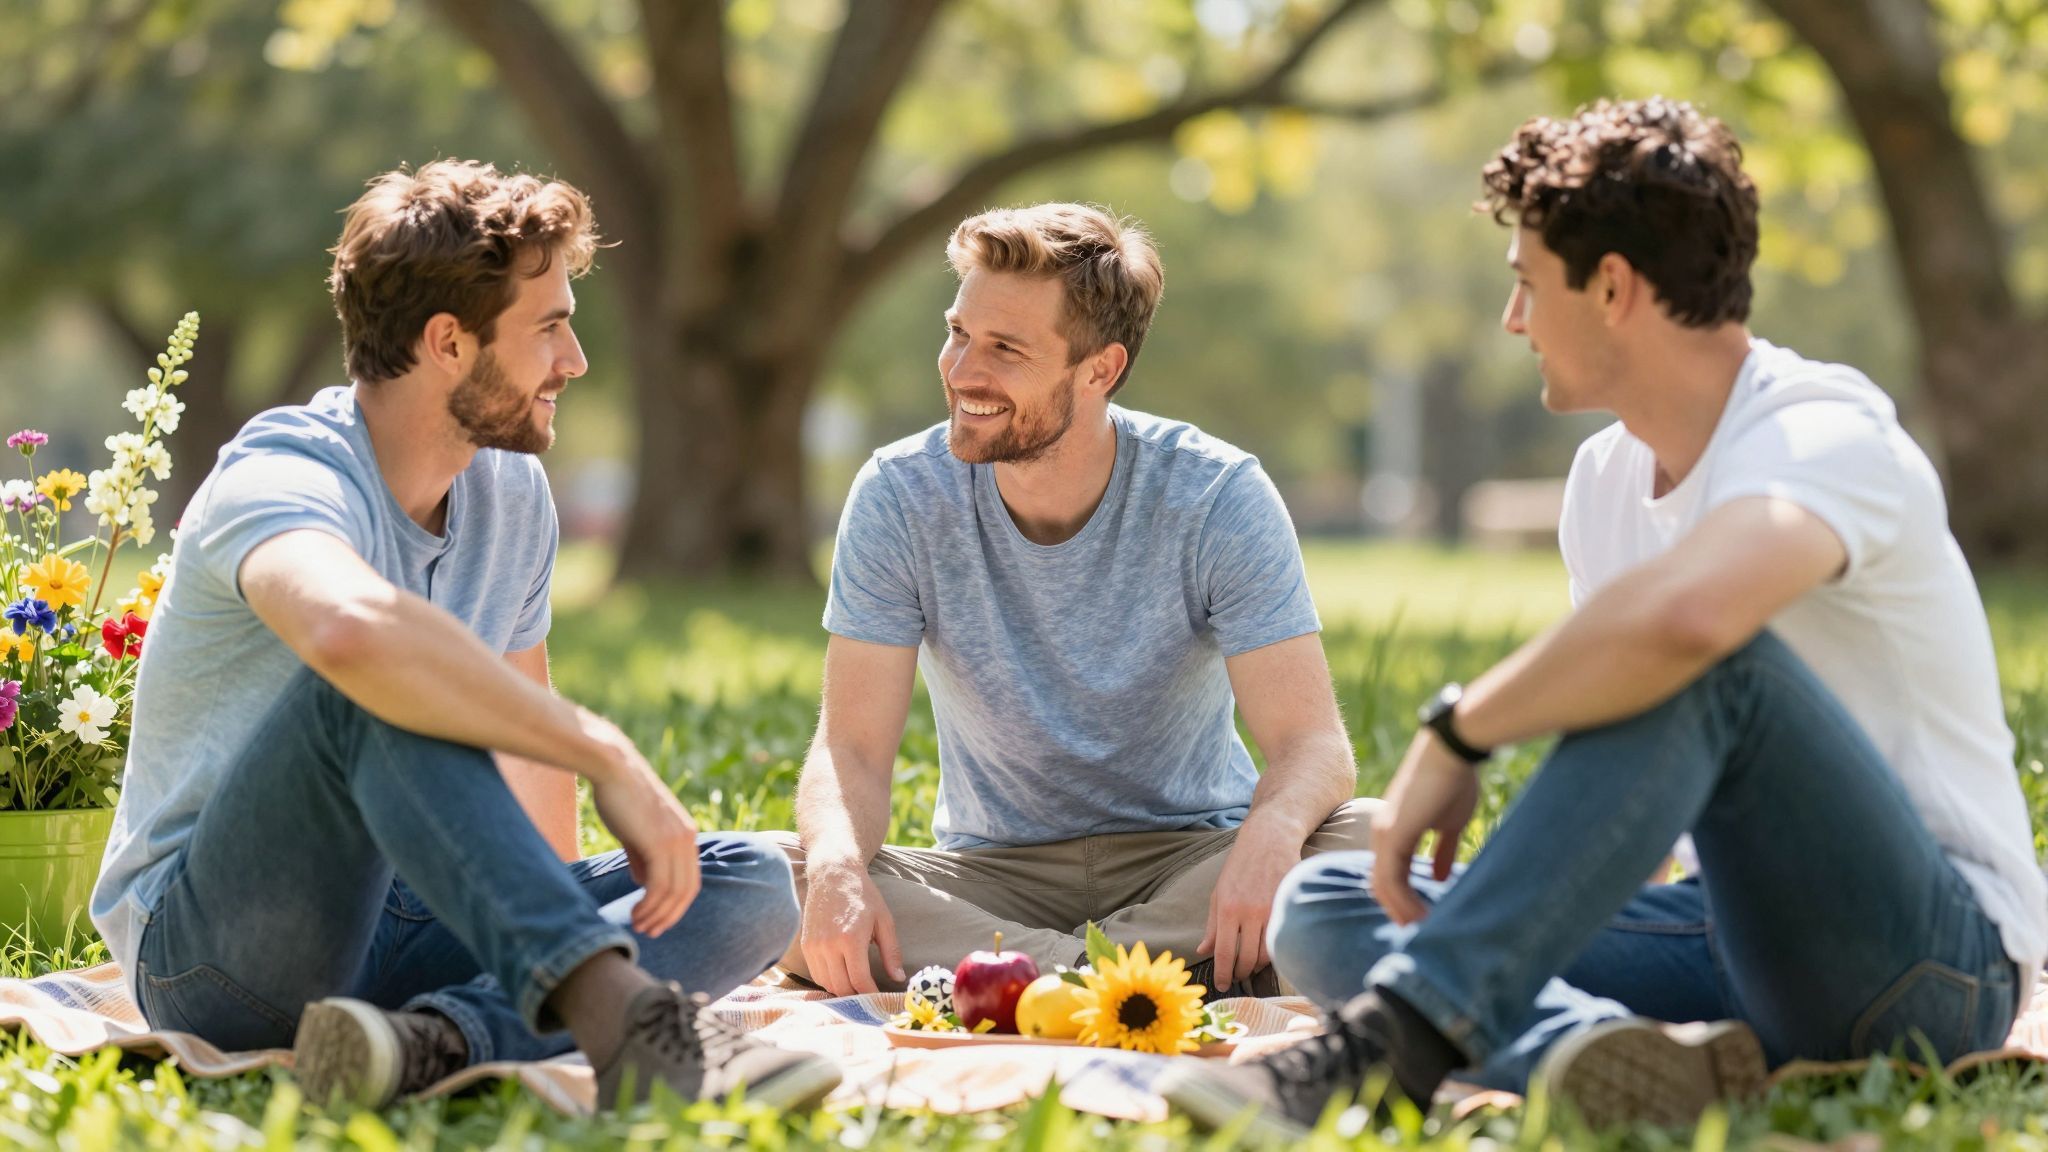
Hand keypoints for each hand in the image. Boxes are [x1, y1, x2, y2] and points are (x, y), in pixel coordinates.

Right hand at [578, 710, 701, 936]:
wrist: (612, 767)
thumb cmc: (619, 796)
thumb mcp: (635, 832)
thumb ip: (643, 857)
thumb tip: (645, 884)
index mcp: (686, 835)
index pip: (690, 880)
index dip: (675, 905)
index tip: (657, 920)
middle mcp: (688, 838)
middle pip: (687, 891)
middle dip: (669, 916)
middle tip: (649, 932)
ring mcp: (676, 840)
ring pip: (674, 892)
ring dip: (657, 915)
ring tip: (637, 926)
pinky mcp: (660, 842)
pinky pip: (660, 886)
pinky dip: (650, 905)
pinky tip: (635, 913)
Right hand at [801, 860, 903, 995]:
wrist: (833, 874)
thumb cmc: (863, 895)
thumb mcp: (884, 921)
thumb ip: (892, 952)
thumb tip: (899, 978)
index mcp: (850, 939)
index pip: (859, 980)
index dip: (870, 994)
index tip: (879, 998)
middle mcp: (828, 945)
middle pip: (841, 987)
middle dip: (857, 996)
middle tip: (870, 996)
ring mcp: (814, 946)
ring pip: (827, 984)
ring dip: (842, 990)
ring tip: (857, 986)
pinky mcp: (805, 945)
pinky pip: (816, 974)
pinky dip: (829, 980)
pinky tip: (842, 975)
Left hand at [1197, 825, 1300, 989]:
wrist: (1269, 840)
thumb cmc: (1239, 868)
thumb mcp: (1218, 894)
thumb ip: (1212, 926)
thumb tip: (1202, 952)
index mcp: (1228, 909)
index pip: (1224, 953)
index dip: (1222, 975)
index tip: (1221, 986)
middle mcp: (1250, 913)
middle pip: (1247, 960)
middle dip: (1240, 974)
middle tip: (1235, 977)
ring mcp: (1272, 911)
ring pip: (1266, 955)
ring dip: (1256, 967)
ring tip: (1249, 967)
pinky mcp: (1289, 908)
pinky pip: (1281, 941)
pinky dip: (1272, 953)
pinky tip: (1265, 953)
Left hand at [1370, 729, 1479, 925]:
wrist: (1451, 750)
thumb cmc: (1453, 781)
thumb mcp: (1449, 822)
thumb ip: (1442, 850)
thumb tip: (1440, 876)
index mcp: (1393, 831)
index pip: (1389, 876)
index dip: (1402, 900)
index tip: (1421, 920)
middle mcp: (1382, 835)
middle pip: (1380, 885)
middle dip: (1398, 911)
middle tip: (1417, 936)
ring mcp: (1384, 835)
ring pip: (1382, 886)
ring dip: (1401, 912)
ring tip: (1420, 932)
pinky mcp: (1393, 834)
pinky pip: (1390, 879)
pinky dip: (1403, 902)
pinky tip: (1420, 917)